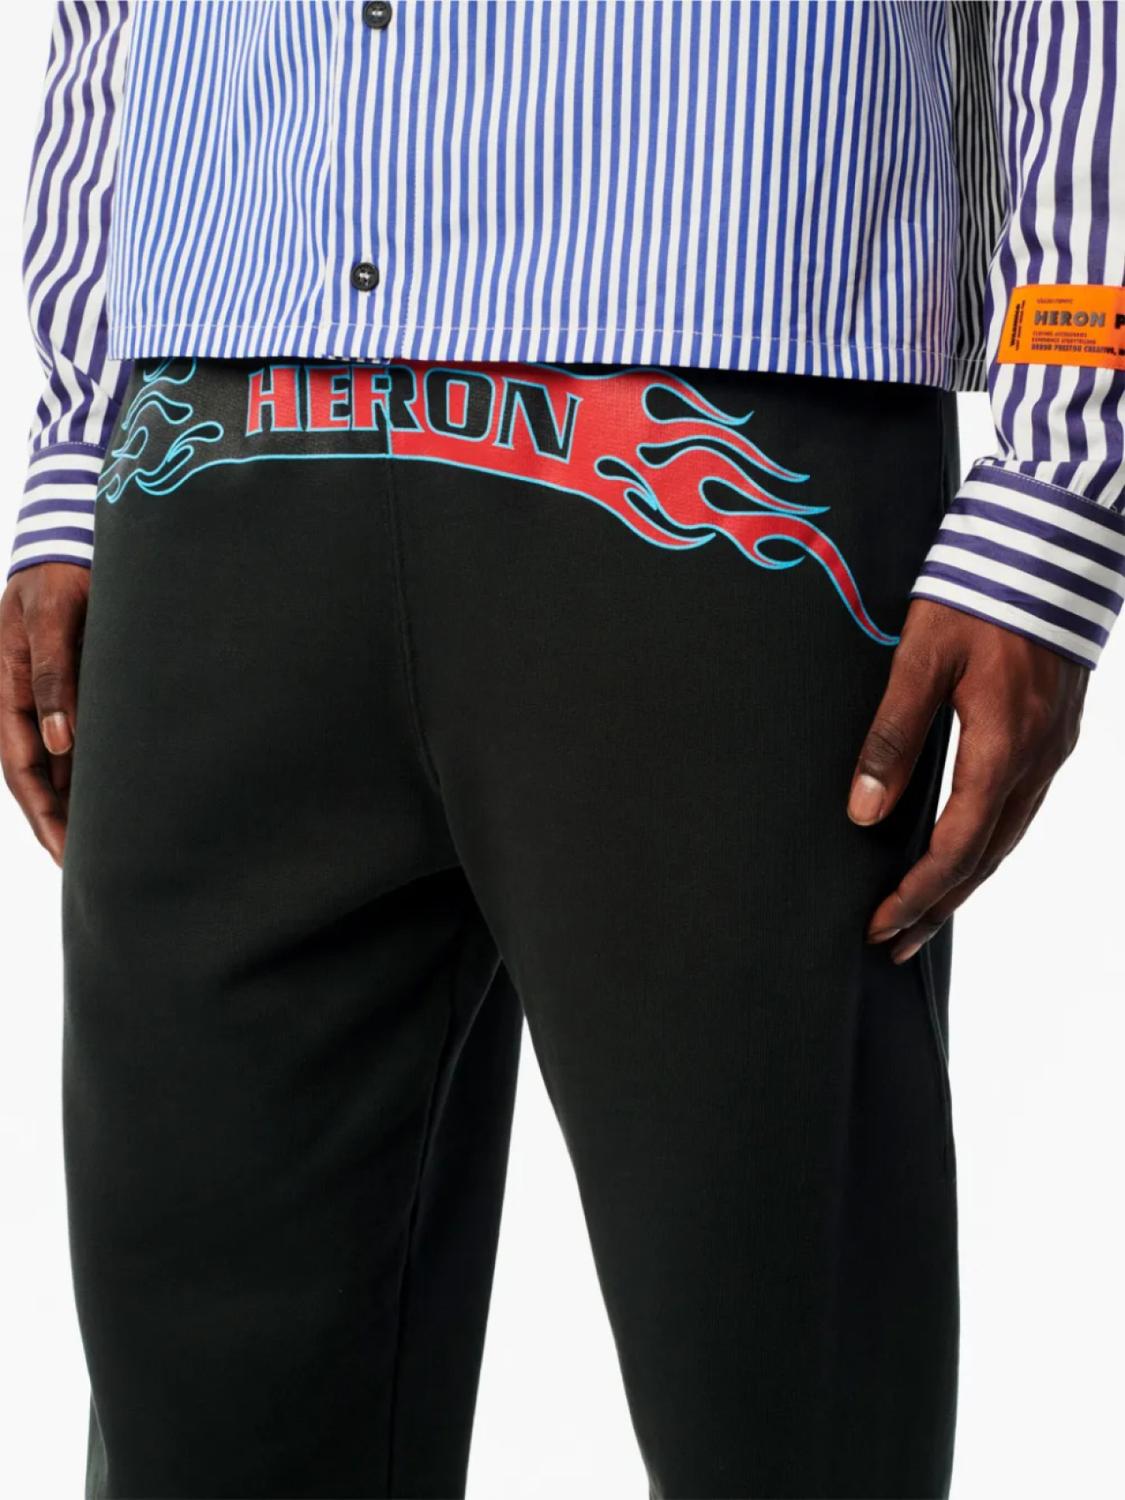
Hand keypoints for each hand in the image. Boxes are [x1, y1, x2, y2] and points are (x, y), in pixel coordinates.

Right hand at [0, 563, 89, 865]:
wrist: (67, 548)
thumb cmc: (55, 580)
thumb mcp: (51, 620)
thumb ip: (53, 674)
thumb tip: (58, 741)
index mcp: (8, 695)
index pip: (22, 774)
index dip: (44, 817)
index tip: (66, 854)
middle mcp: (26, 707)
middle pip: (41, 782)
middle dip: (62, 826)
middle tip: (93, 868)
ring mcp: (49, 703)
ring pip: (62, 768)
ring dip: (81, 805)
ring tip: (112, 846)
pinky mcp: (75, 693)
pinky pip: (83, 744)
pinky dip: (96, 773)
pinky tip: (120, 800)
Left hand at [848, 599, 1087, 962]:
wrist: (1055, 540)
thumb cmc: (982, 590)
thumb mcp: (922, 658)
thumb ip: (892, 735)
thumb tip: (862, 811)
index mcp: (1002, 747)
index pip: (956, 847)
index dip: (916, 895)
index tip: (879, 927)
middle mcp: (1036, 759)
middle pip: (986, 857)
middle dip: (938, 905)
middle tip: (895, 944)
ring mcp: (1052, 747)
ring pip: (1007, 837)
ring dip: (964, 880)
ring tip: (923, 913)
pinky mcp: (1055, 731)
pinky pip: (1020, 808)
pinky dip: (988, 843)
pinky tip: (965, 849)